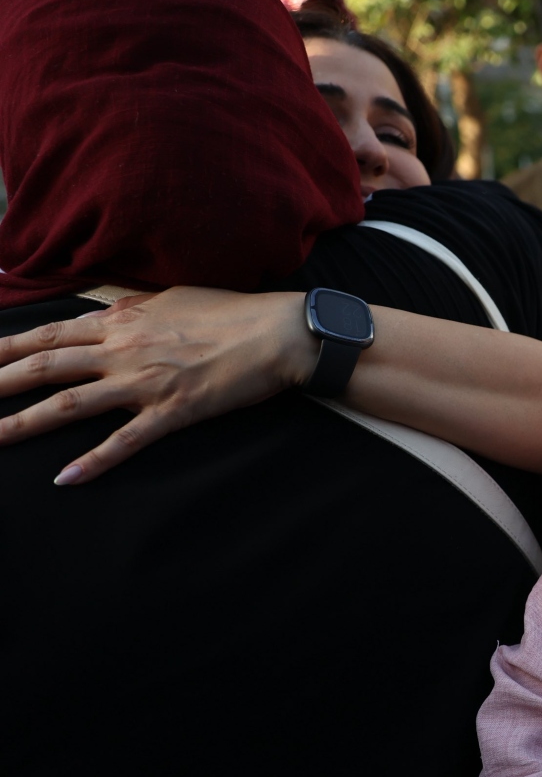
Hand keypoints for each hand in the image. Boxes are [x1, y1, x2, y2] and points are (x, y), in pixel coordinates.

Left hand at [0, 287, 314, 483]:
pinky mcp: (173, 411)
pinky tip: (64, 478)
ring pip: (69, 404)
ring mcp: (145, 382)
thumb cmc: (233, 313)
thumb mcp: (175, 298)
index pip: (50, 334)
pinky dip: (94, 461)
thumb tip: (110, 310)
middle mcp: (123, 350)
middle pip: (44, 367)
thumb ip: (135, 307)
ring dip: (23, 423)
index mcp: (122, 322)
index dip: (7, 346)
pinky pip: (125, 440)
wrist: (279, 333)